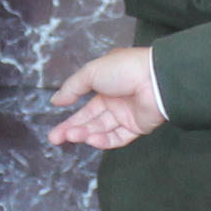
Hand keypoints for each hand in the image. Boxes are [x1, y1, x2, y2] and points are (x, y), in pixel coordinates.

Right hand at [45, 47, 163, 147]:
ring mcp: (127, 115)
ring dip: (85, 134)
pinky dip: (104, 140)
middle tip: (55, 139)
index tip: (55, 128)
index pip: (84, 106)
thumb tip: (55, 100)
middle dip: (72, 130)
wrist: (155, 78)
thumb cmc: (124, 69)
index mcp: (106, 85)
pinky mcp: (137, 127)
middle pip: (90, 120)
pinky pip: (118, 137)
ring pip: (102, 130)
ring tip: (72, 136)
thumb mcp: (91, 72)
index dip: (69, 118)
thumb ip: (72, 88)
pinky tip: (91, 139)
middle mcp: (116, 101)